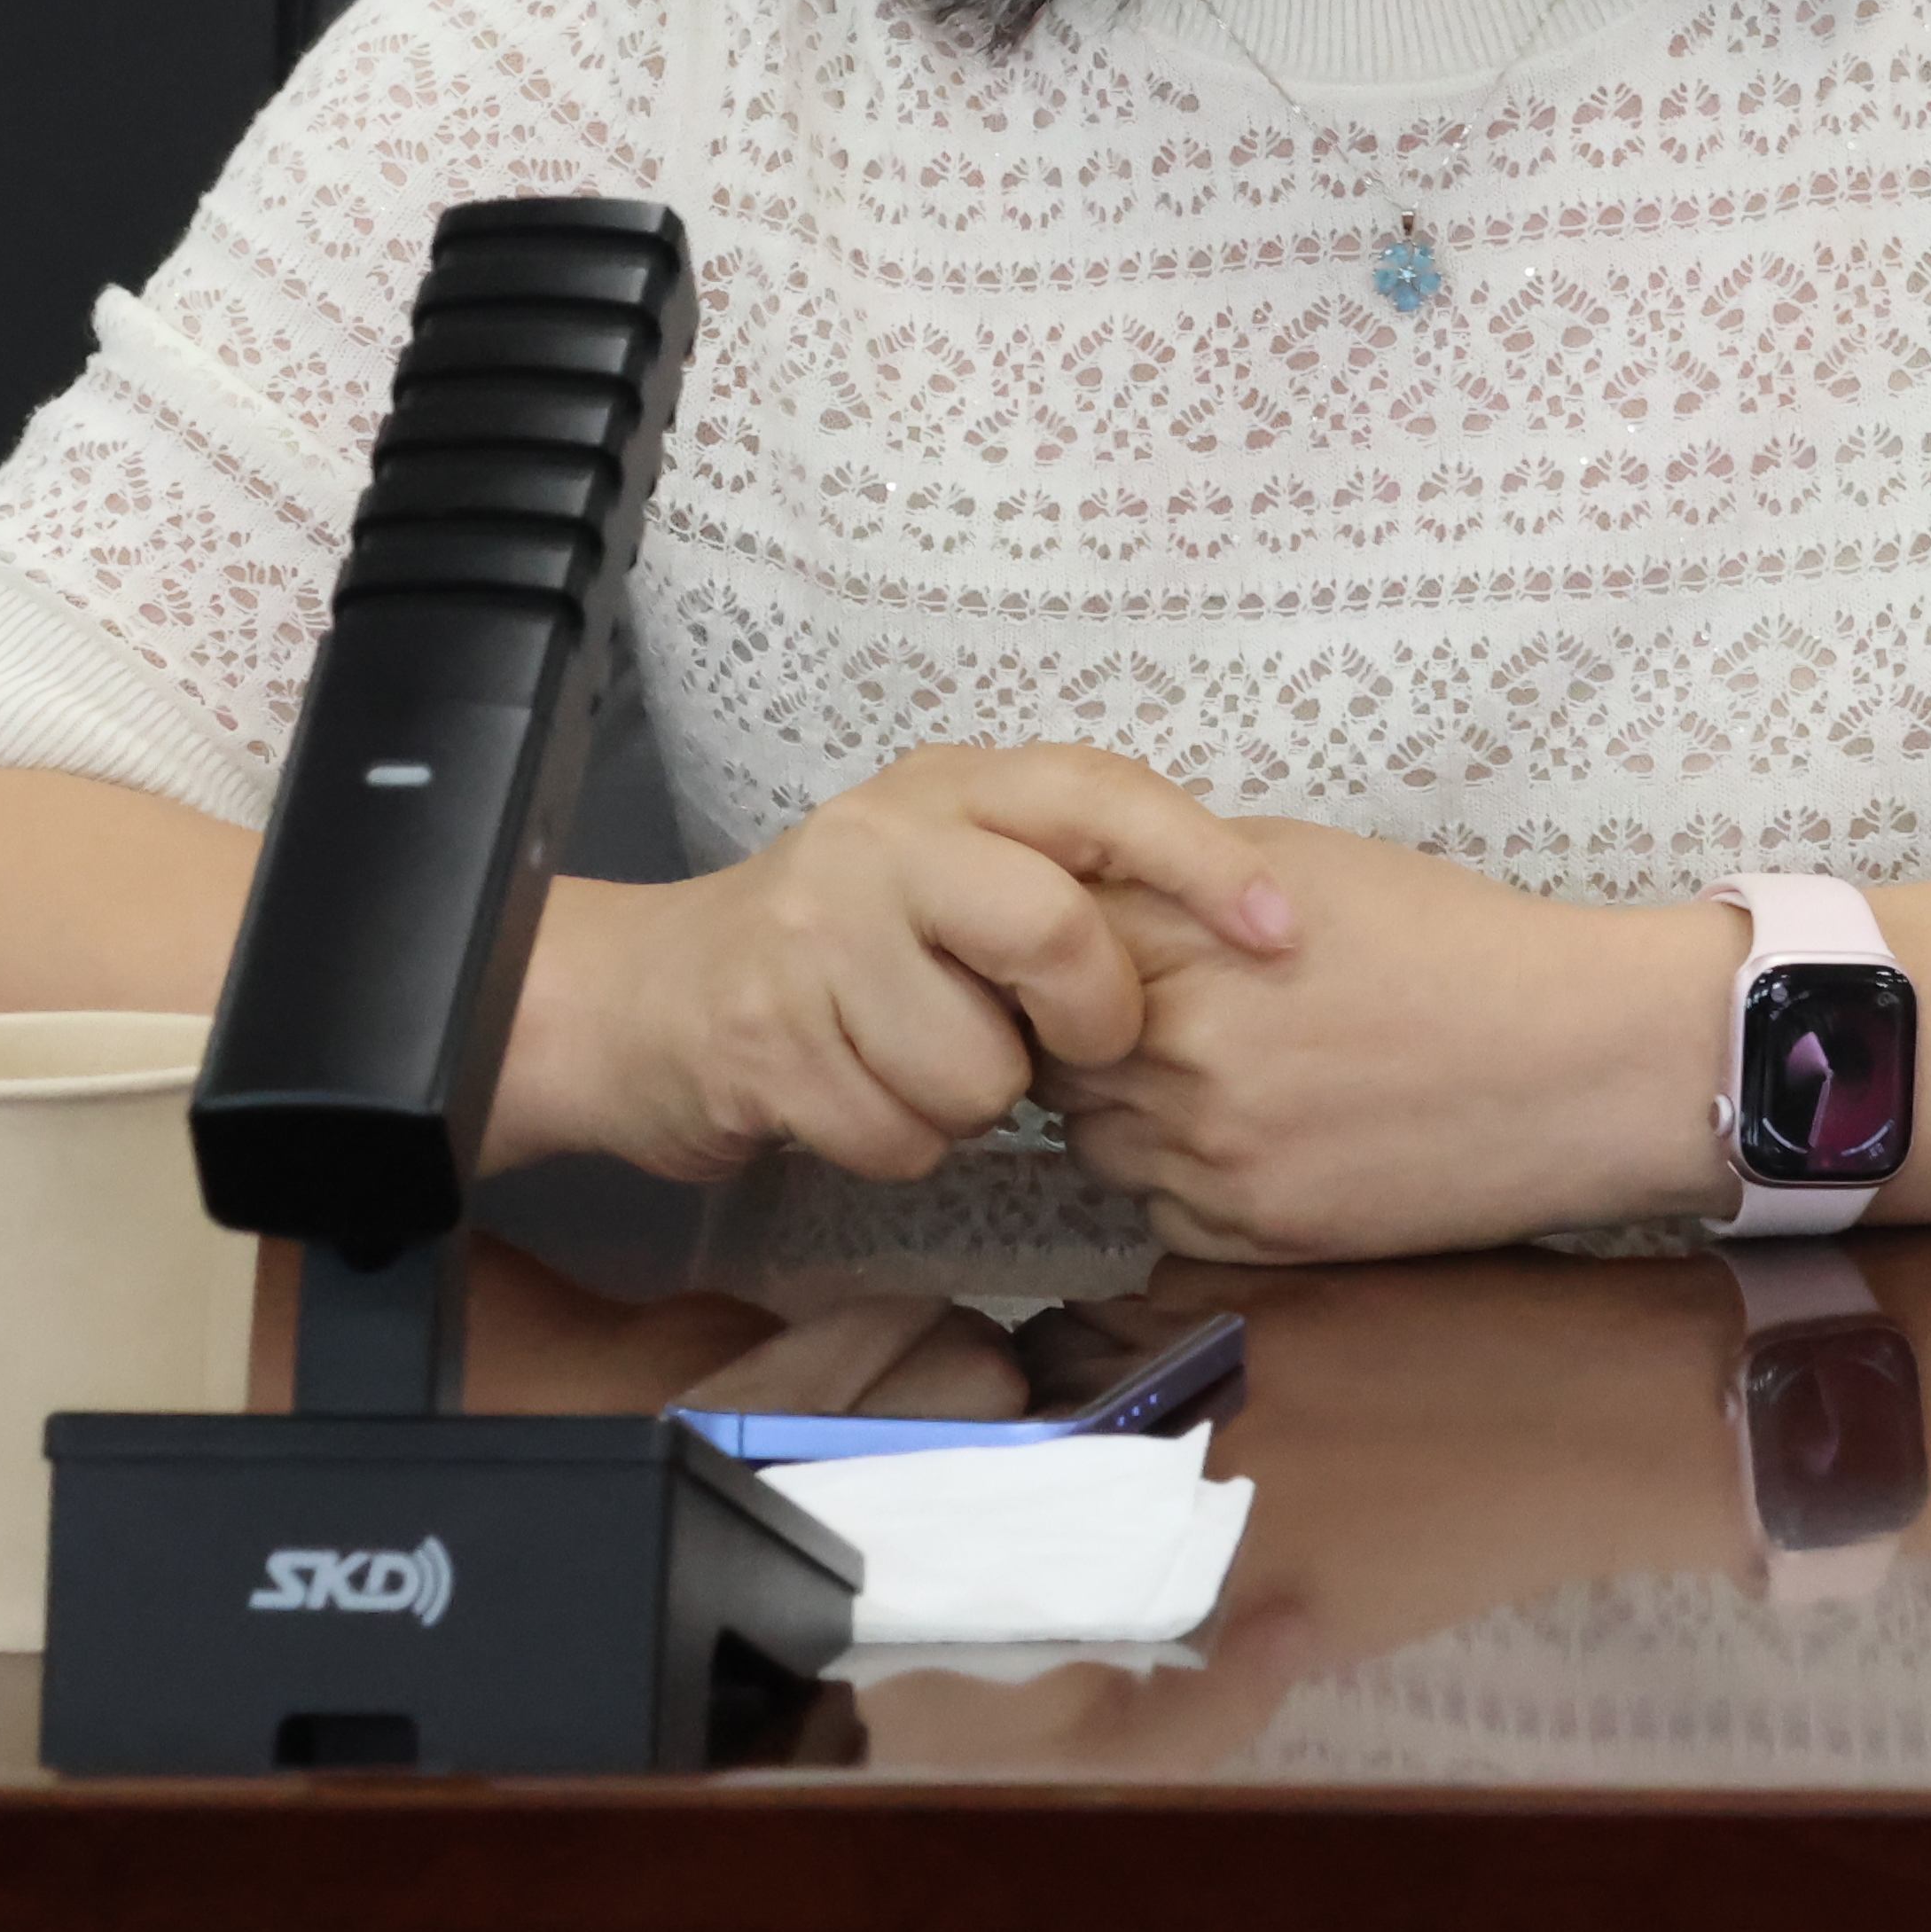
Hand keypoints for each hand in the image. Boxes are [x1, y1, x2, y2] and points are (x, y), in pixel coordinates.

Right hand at [499, 746, 1295, 1184]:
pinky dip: (897, 1143)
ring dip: (969, 1101)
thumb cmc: (844, 948)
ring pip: (979, 1068)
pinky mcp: (768, 1039)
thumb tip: (1230, 932)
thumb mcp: (953, 876)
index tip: (1279, 931)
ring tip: (914, 1061)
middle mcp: (882, 840)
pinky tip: (853, 1093)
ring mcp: (815, 935)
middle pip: (1053, 930)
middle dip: (1087, 1019)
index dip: (1200, 861)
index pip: (1099, 793)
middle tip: (1067, 1047)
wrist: (651, 998)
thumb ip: (1064, 883)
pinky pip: (901, 1136)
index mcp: (949, 788)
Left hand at [1046, 821, 1743, 1261]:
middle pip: (1056, 1058)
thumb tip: (1089, 897)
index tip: (1099, 952)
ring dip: (1133, 1112)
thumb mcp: (1305, 864)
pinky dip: (1188, 1180)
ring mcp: (1215, 1163)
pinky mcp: (1256, 1238)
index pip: (1047, 957)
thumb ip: (1177, 881)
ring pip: (1100, 1143)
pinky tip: (1263, 1136)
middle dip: (1093, 1035)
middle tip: (1169, 1014)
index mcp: (1183, 955)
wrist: (1579, 1060)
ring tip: (1227, 1074)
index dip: (1070, 953)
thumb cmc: (1455, 945)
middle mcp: (1181, 1066)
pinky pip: (1162, 1211)